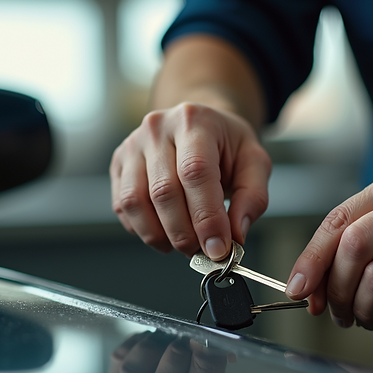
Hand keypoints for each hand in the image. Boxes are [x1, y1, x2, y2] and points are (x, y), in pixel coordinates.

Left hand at [107, 332, 253, 372]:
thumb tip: (216, 341)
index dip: (205, 365)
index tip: (213, 342)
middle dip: (179, 353)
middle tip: (192, 337)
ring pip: (134, 372)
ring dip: (153, 347)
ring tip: (170, 338)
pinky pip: (118, 360)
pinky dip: (134, 343)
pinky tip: (153, 341)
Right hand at [110, 103, 271, 259]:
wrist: (198, 126)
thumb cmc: (226, 145)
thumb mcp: (254, 162)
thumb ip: (252, 198)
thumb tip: (236, 235)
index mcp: (194, 121)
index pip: (196, 172)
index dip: (206, 217)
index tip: (218, 248)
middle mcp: (157, 128)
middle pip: (163, 192)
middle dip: (185, 233)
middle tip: (204, 251)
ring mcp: (132, 146)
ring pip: (135, 202)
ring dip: (161, 235)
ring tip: (185, 243)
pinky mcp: (118, 165)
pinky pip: (122, 207)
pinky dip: (143, 230)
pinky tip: (165, 231)